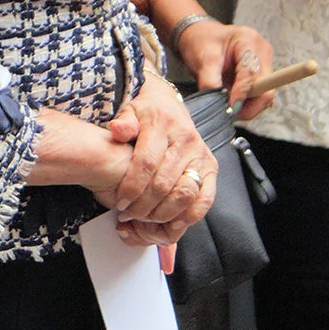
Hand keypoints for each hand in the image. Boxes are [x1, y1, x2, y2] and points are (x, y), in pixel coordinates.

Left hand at [97, 78, 215, 237]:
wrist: (169, 105)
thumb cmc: (145, 113)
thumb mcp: (130, 111)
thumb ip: (123, 123)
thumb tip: (117, 130)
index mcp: (162, 124)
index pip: (146, 162)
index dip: (132, 187)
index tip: (120, 203)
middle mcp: (185, 140)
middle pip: (164, 183)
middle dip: (144, 205)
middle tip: (128, 215)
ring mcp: (200, 155)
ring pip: (185, 193)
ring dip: (164, 213)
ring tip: (145, 220)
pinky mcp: (211, 168)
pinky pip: (205, 198)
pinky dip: (190, 215)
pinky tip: (173, 223)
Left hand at [175, 18, 276, 119]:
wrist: (199, 34)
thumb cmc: (201, 41)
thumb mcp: (202, 59)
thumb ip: (209, 81)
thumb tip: (217, 103)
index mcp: (248, 40)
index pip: (252, 73)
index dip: (243, 94)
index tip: (231, 108)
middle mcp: (261, 50)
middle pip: (265, 87)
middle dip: (249, 104)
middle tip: (230, 112)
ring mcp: (263, 61)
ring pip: (264, 93)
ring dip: (249, 105)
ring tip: (229, 107)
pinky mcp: (261, 72)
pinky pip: (260, 93)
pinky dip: (248, 102)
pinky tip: (234, 102)